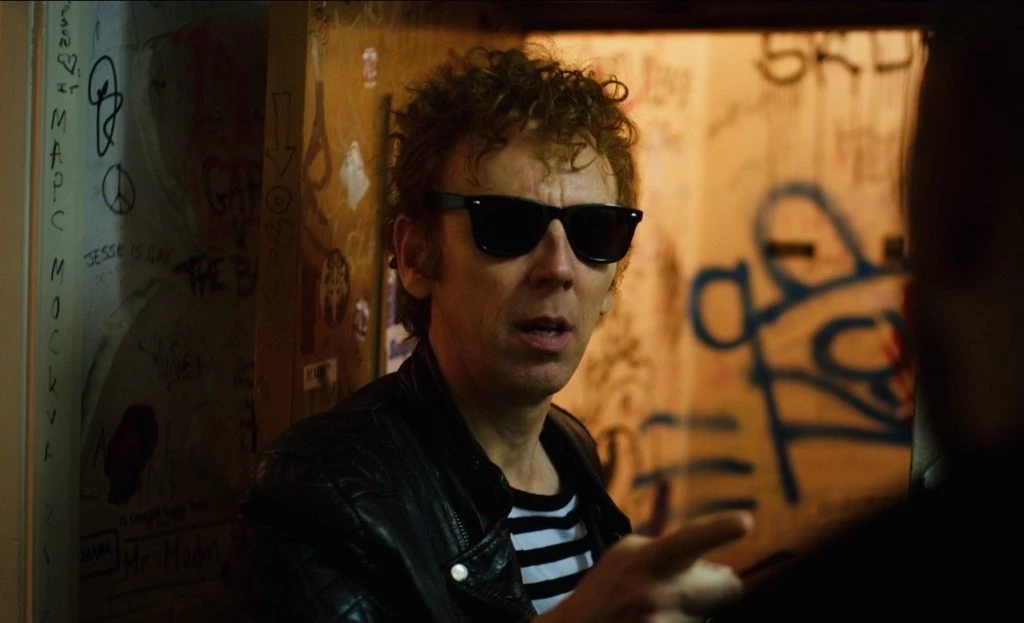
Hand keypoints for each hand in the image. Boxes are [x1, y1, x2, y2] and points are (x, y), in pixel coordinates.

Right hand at [535, 511, 752, 622]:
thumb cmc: (607, 588)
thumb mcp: (627, 552)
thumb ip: (667, 541)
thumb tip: (714, 545)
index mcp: (649, 561)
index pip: (690, 539)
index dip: (719, 530)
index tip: (745, 521)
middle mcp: (662, 595)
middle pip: (730, 586)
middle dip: (721, 583)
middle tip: (696, 582)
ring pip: (712, 610)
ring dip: (695, 606)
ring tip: (660, 607)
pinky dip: (683, 620)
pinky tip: (655, 619)